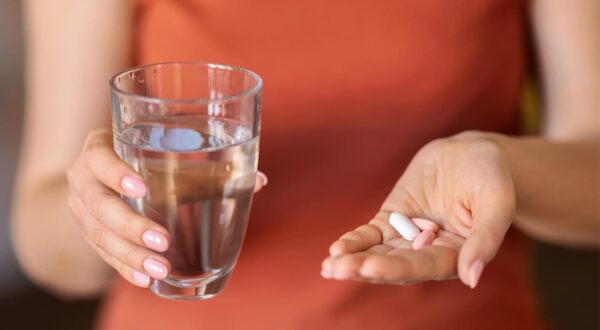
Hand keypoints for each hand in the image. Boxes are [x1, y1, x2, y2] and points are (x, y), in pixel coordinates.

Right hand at [66, 128, 267, 287]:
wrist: (107, 176)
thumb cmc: (147, 160)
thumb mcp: (170, 158)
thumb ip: (209, 168)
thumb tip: (258, 180)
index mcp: (100, 148)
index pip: (98, 158)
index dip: (115, 173)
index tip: (142, 188)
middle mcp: (84, 179)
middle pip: (98, 205)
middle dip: (130, 225)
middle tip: (161, 241)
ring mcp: (81, 209)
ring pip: (98, 235)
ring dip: (129, 255)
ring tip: (159, 269)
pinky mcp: (88, 233)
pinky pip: (101, 254)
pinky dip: (124, 268)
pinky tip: (145, 279)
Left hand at [321, 132, 514, 287]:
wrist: (469, 153)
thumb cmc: (490, 176)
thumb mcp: (496, 201)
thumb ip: (486, 238)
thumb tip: (471, 278)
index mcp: (457, 254)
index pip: (425, 266)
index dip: (398, 268)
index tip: (371, 268)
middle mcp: (429, 251)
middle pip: (396, 264)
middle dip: (367, 267)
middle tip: (339, 270)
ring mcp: (408, 236)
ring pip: (379, 253)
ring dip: (355, 260)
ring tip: (330, 267)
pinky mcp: (392, 219)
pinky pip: (371, 234)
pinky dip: (355, 242)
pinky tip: (336, 251)